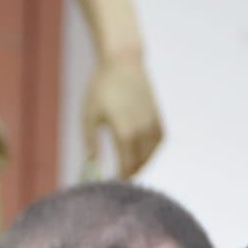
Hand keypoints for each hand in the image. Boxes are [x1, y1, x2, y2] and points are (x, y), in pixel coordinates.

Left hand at [81, 53, 163, 176]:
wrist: (124, 62)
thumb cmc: (101, 88)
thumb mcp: (88, 116)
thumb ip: (90, 142)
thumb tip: (92, 163)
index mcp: (125, 132)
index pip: (127, 166)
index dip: (120, 178)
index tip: (111, 185)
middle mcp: (142, 130)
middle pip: (140, 163)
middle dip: (130, 174)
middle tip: (119, 181)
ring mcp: (152, 122)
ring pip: (152, 153)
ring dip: (142, 164)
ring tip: (129, 170)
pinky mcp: (158, 114)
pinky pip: (159, 140)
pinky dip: (152, 150)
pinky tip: (142, 154)